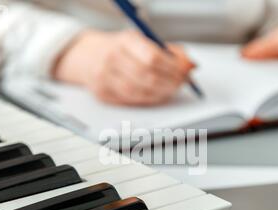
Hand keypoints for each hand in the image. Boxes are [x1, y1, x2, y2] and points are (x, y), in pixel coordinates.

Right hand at [53, 29, 194, 105]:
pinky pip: (131, 101)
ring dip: (161, 93)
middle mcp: (112, 58)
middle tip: (181, 83)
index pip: (153, 57)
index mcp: (125, 40)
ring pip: (139, 92)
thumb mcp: (142, 40)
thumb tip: (190, 65)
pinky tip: (156, 95)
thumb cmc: (120, 49)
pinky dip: (148, 100)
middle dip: (170, 82)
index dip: (173, 67)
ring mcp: (105, 78)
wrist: (88, 56)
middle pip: (148, 76)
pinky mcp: (102, 94)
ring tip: (171, 90)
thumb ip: (168, 51)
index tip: (185, 71)